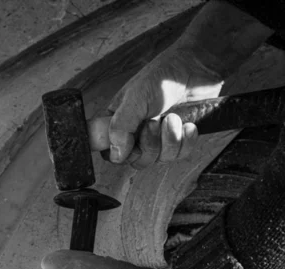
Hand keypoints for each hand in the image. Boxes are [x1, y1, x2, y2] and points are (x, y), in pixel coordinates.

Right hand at [88, 44, 223, 168]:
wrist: (197, 69)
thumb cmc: (163, 77)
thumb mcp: (135, 98)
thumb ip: (120, 127)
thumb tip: (116, 155)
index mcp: (118, 121)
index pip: (108, 151)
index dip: (118, 152)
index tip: (130, 140)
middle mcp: (135, 133)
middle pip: (136, 160)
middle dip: (149, 144)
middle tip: (155, 121)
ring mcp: (157, 138)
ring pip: (159, 159)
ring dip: (169, 139)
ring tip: (174, 117)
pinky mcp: (177, 140)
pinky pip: (179, 155)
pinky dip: (185, 141)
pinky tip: (188, 124)